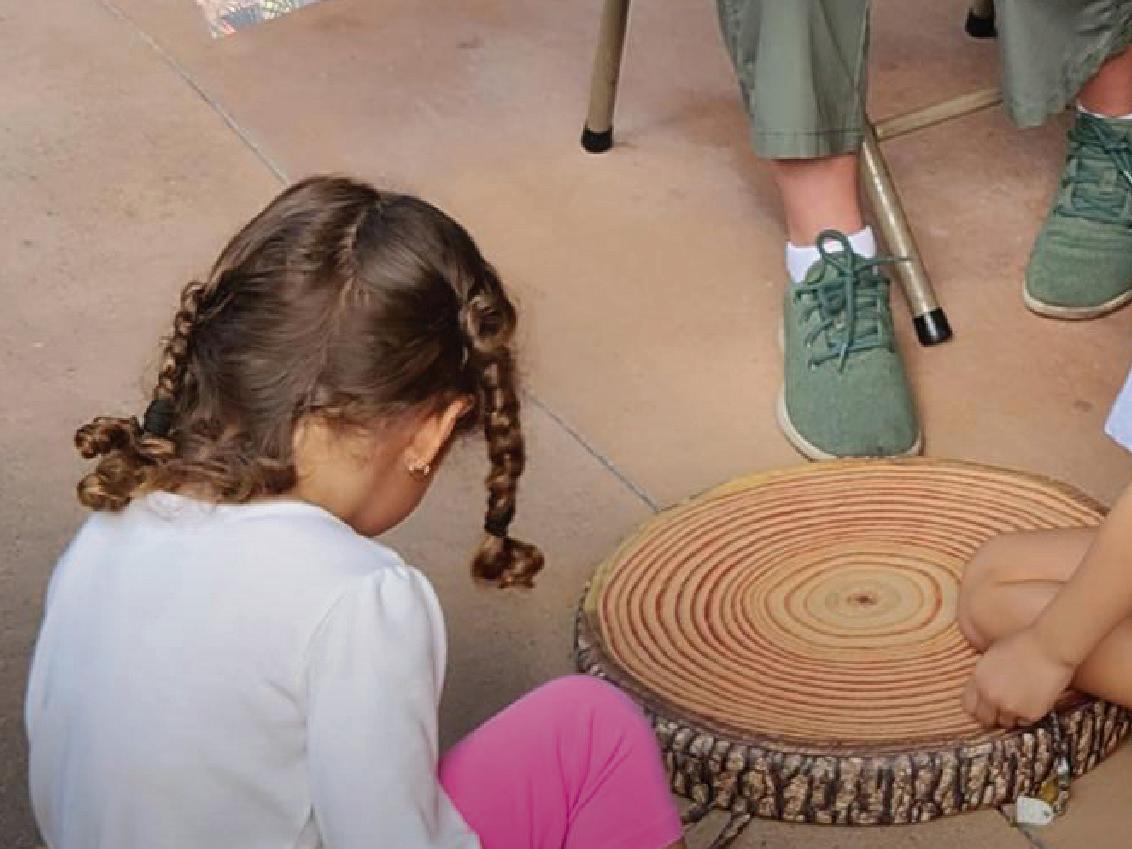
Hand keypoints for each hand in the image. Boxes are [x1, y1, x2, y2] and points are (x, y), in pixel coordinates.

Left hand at [961, 628, 1075, 728]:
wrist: (1049, 648)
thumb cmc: (1023, 644)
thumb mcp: (993, 656)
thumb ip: (985, 676)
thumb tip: (984, 689)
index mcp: (978, 680)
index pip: (969, 706)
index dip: (979, 708)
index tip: (986, 707)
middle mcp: (990, 696)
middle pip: (985, 720)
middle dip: (994, 716)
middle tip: (1004, 710)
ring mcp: (1009, 707)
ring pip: (1006, 723)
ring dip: (1012, 716)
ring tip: (1022, 703)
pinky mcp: (1028, 715)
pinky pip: (1024, 722)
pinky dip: (1028, 716)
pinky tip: (1034, 702)